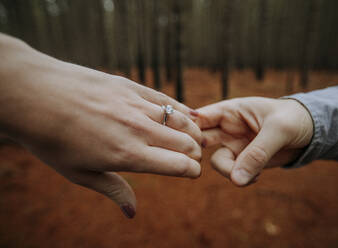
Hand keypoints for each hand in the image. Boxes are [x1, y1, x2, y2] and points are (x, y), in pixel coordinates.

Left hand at [0, 34, 201, 217]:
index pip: (179, 165)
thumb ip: (113, 189)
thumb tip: (132, 212)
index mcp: (129, 155)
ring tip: (194, 137)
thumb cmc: (53, 139)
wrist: (35, 95)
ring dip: (193, 131)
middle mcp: (139, 129)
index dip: (192, 171)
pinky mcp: (131, 87)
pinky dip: (182, 109)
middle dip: (196, 153)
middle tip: (193, 157)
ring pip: (180, 119)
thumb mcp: (80, 173)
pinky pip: (165, 99)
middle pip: (186, 142)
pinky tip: (189, 114)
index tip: (192, 173)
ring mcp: (136, 105)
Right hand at [195, 97, 312, 185]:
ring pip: (216, 161)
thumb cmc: (294, 119)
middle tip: (202, 163)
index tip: (187, 145)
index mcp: (231, 110)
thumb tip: (236, 180)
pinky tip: (256, 177)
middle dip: (199, 153)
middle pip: (200, 140)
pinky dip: (241, 178)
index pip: (200, 116)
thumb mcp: (278, 131)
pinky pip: (233, 173)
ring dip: (229, 171)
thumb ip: (257, 153)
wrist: (312, 132)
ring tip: (249, 175)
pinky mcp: (244, 161)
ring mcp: (234, 145)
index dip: (188, 129)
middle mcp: (227, 128)